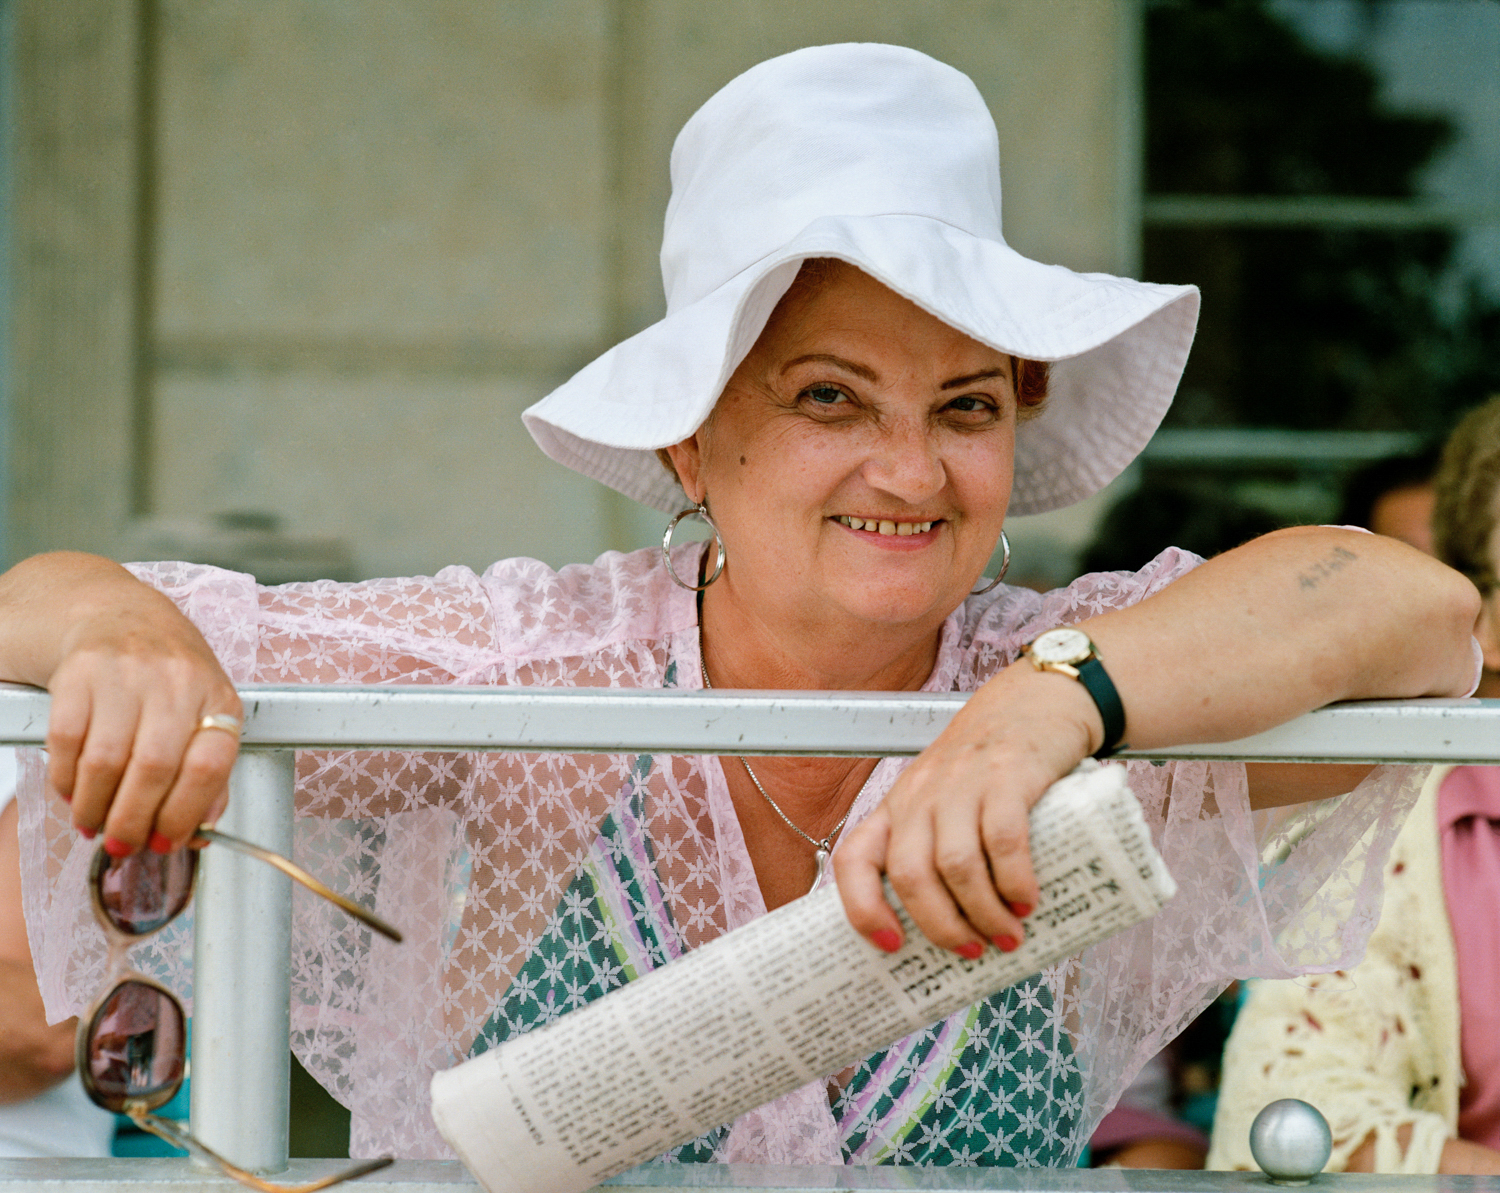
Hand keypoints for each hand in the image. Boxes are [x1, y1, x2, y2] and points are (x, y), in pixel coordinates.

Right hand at [3, 557, 244, 853]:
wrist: (119, 613)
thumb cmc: (168, 676)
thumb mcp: (204, 713)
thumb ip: (207, 773)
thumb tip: (197, 832)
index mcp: (217, 697)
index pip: (210, 765)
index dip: (186, 813)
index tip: (168, 841)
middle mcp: (175, 682)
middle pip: (154, 769)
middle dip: (133, 822)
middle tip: (123, 846)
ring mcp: (125, 674)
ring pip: (105, 761)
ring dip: (95, 807)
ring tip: (95, 823)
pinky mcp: (78, 672)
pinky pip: (66, 743)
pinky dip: (66, 780)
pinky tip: (74, 791)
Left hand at [832, 662, 1100, 954]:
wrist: (1035, 699)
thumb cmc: (989, 765)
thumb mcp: (948, 801)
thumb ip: (944, 850)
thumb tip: (962, 931)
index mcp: (897, 807)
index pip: (854, 858)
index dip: (862, 908)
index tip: (891, 947)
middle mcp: (920, 795)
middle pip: (910, 874)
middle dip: (940, 926)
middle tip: (971, 951)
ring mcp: (962, 783)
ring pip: (955, 864)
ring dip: (982, 913)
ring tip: (1008, 935)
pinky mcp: (1008, 774)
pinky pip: (1003, 839)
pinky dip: (1014, 880)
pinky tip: (1028, 901)